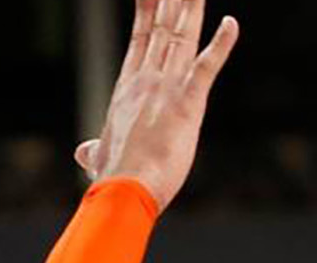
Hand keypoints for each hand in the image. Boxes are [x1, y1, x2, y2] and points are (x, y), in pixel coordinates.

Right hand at [73, 0, 238, 212]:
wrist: (123, 190)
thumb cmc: (114, 178)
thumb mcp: (103, 158)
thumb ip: (94, 150)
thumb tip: (84, 152)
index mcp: (129, 89)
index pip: (140, 40)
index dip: (147, 11)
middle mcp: (146, 80)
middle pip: (163, 28)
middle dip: (172, 0)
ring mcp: (166, 88)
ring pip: (182, 36)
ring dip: (191, 8)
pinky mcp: (188, 103)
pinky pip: (207, 67)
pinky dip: (221, 45)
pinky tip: (232, 23)